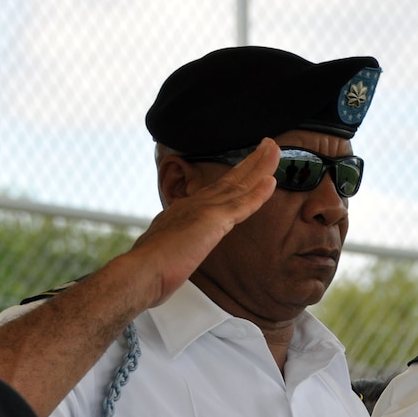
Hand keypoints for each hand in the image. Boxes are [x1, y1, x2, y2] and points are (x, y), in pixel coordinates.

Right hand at [130, 138, 280, 307]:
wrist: (142, 272)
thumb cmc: (152, 268)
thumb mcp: (167, 248)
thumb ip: (176, 243)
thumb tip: (174, 250)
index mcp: (188, 210)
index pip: (219, 190)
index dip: (237, 177)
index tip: (250, 166)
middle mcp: (197, 204)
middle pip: (231, 180)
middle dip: (252, 162)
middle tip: (269, 144)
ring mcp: (205, 210)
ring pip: (239, 185)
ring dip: (260, 166)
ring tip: (275, 149)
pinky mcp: (212, 221)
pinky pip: (241, 205)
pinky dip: (258, 193)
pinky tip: (271, 180)